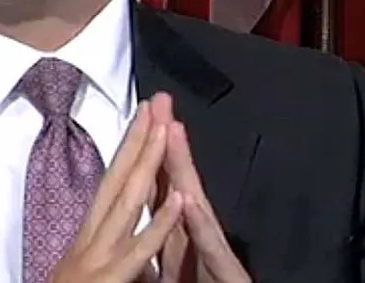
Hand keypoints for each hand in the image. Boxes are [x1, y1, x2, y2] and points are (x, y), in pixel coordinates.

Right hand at [52, 101, 185, 282]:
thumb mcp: (85, 271)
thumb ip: (105, 248)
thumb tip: (119, 230)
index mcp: (89, 236)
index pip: (111, 183)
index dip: (128, 149)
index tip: (143, 116)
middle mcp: (92, 238)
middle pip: (117, 181)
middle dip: (138, 140)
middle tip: (156, 103)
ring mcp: (100, 258)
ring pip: (128, 203)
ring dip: (148, 164)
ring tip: (165, 129)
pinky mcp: (111, 280)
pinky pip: (141, 249)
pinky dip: (160, 222)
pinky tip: (180, 198)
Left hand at [148, 94, 251, 282]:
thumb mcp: (177, 268)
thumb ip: (162, 245)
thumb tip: (145, 220)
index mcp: (180, 239)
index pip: (161, 188)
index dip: (148, 152)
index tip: (138, 115)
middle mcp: (198, 239)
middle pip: (178, 183)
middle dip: (166, 141)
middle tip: (158, 99)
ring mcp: (214, 254)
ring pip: (196, 206)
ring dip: (184, 168)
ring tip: (173, 129)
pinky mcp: (226, 273)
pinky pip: (207, 248)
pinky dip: (197, 225)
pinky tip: (189, 198)